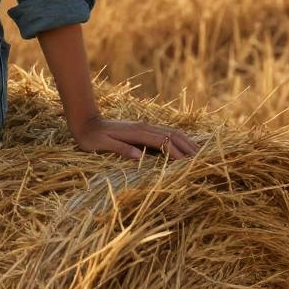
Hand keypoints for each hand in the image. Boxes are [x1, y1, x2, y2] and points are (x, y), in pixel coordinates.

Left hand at [70, 115, 201, 160]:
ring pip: (171, 132)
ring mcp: (144, 126)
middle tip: (205, 161)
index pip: (164, 142)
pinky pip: (165, 133)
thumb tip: (139, 156)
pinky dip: (178, 139)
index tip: (189, 166)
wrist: (84, 122)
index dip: (178, 154)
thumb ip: (120, 149)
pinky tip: (184, 147)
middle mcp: (144, 127)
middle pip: (173, 135)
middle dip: (189, 147)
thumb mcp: (101, 144)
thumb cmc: (91, 137)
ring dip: (186, 142)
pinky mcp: (142, 129)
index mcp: (137, 132)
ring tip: (200, 155)